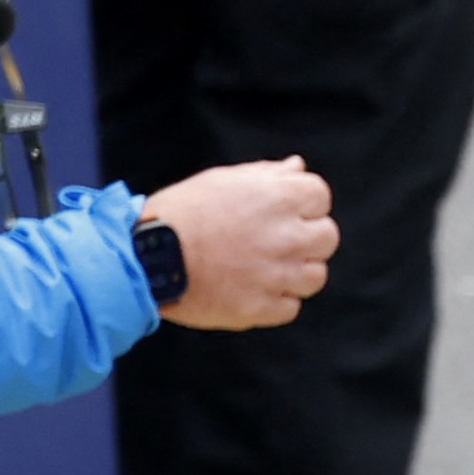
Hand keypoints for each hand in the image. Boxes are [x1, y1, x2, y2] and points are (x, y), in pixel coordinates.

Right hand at [144, 158, 335, 330]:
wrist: (146, 258)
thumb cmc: (181, 213)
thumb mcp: (220, 181)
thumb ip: (265, 175)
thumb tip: (298, 167)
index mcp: (278, 198)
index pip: (319, 196)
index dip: (302, 202)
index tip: (279, 209)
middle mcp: (287, 236)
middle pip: (327, 237)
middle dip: (306, 236)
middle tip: (270, 239)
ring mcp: (279, 275)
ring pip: (315, 276)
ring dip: (294, 271)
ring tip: (257, 265)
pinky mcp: (265, 307)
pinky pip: (290, 306)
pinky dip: (275, 299)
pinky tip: (247, 287)